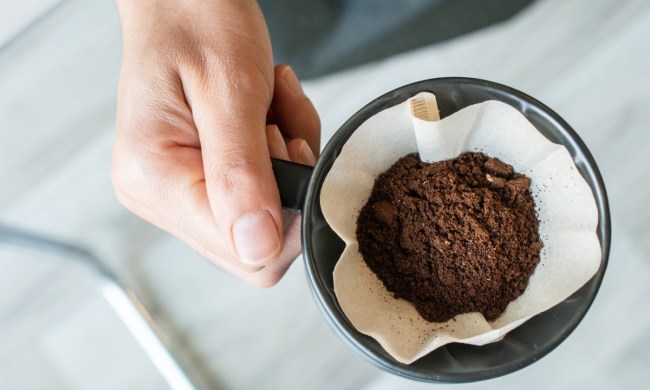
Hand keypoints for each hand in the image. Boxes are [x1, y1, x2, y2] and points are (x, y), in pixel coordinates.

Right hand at [112, 0, 319, 286]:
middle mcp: (158, 195)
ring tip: (270, 109)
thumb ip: (241, 172)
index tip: (287, 148)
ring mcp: (178, 190)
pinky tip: (266, 115)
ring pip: (265, 219)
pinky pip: (260, 192)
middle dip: (289, 186)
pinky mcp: (199, 179)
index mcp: (155, 179)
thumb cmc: (196, 20)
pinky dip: (281, 155)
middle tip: (279, 127)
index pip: (241, 250)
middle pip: (256, 246)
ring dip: (287, 164)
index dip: (286, 212)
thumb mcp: (230, 90)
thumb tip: (257, 245)